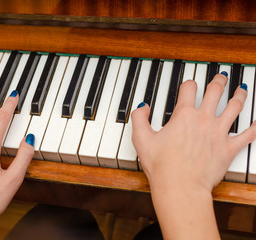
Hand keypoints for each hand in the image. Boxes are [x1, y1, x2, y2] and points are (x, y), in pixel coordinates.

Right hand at [131, 73, 255, 238]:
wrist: (180, 187)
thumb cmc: (162, 166)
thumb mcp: (141, 139)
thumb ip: (138, 118)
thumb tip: (142, 107)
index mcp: (184, 115)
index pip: (189, 88)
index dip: (188, 83)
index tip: (189, 85)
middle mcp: (204, 119)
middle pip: (216, 91)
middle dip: (219, 81)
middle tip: (222, 77)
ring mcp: (219, 133)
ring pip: (235, 107)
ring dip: (239, 95)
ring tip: (242, 89)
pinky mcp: (229, 148)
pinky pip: (248, 134)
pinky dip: (255, 127)